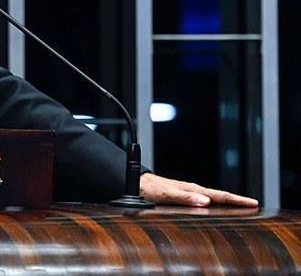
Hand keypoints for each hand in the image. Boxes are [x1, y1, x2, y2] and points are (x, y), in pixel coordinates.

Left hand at [139, 172, 257, 207]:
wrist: (139, 184)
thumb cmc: (152, 189)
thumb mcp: (168, 195)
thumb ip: (186, 198)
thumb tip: (205, 201)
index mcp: (194, 189)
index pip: (220, 195)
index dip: (237, 200)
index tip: (253, 202)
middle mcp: (194, 190)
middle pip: (220, 195)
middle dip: (237, 200)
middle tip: (253, 205)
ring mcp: (190, 192)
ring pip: (213, 197)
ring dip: (227, 202)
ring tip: (241, 207)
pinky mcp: (185, 195)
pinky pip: (205, 199)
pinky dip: (216, 202)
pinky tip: (217, 207)